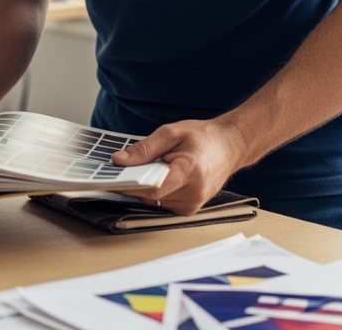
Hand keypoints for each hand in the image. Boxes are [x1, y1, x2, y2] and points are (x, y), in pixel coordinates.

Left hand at [110, 117, 249, 214]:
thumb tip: (119, 161)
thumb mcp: (170, 133)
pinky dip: (156, 188)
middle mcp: (193, 195)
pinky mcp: (190, 208)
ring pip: (154, 200)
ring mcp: (193, 205)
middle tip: (129, 163)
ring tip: (156, 164)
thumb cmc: (204, 137)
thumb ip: (144, 149)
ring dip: (147, 184)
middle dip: (136, 179)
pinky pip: (162, 201)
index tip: (112, 177)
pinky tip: (163, 173)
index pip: (152, 188)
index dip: (129, 184)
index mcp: (190, 173)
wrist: (230, 146)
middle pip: (150, 195)